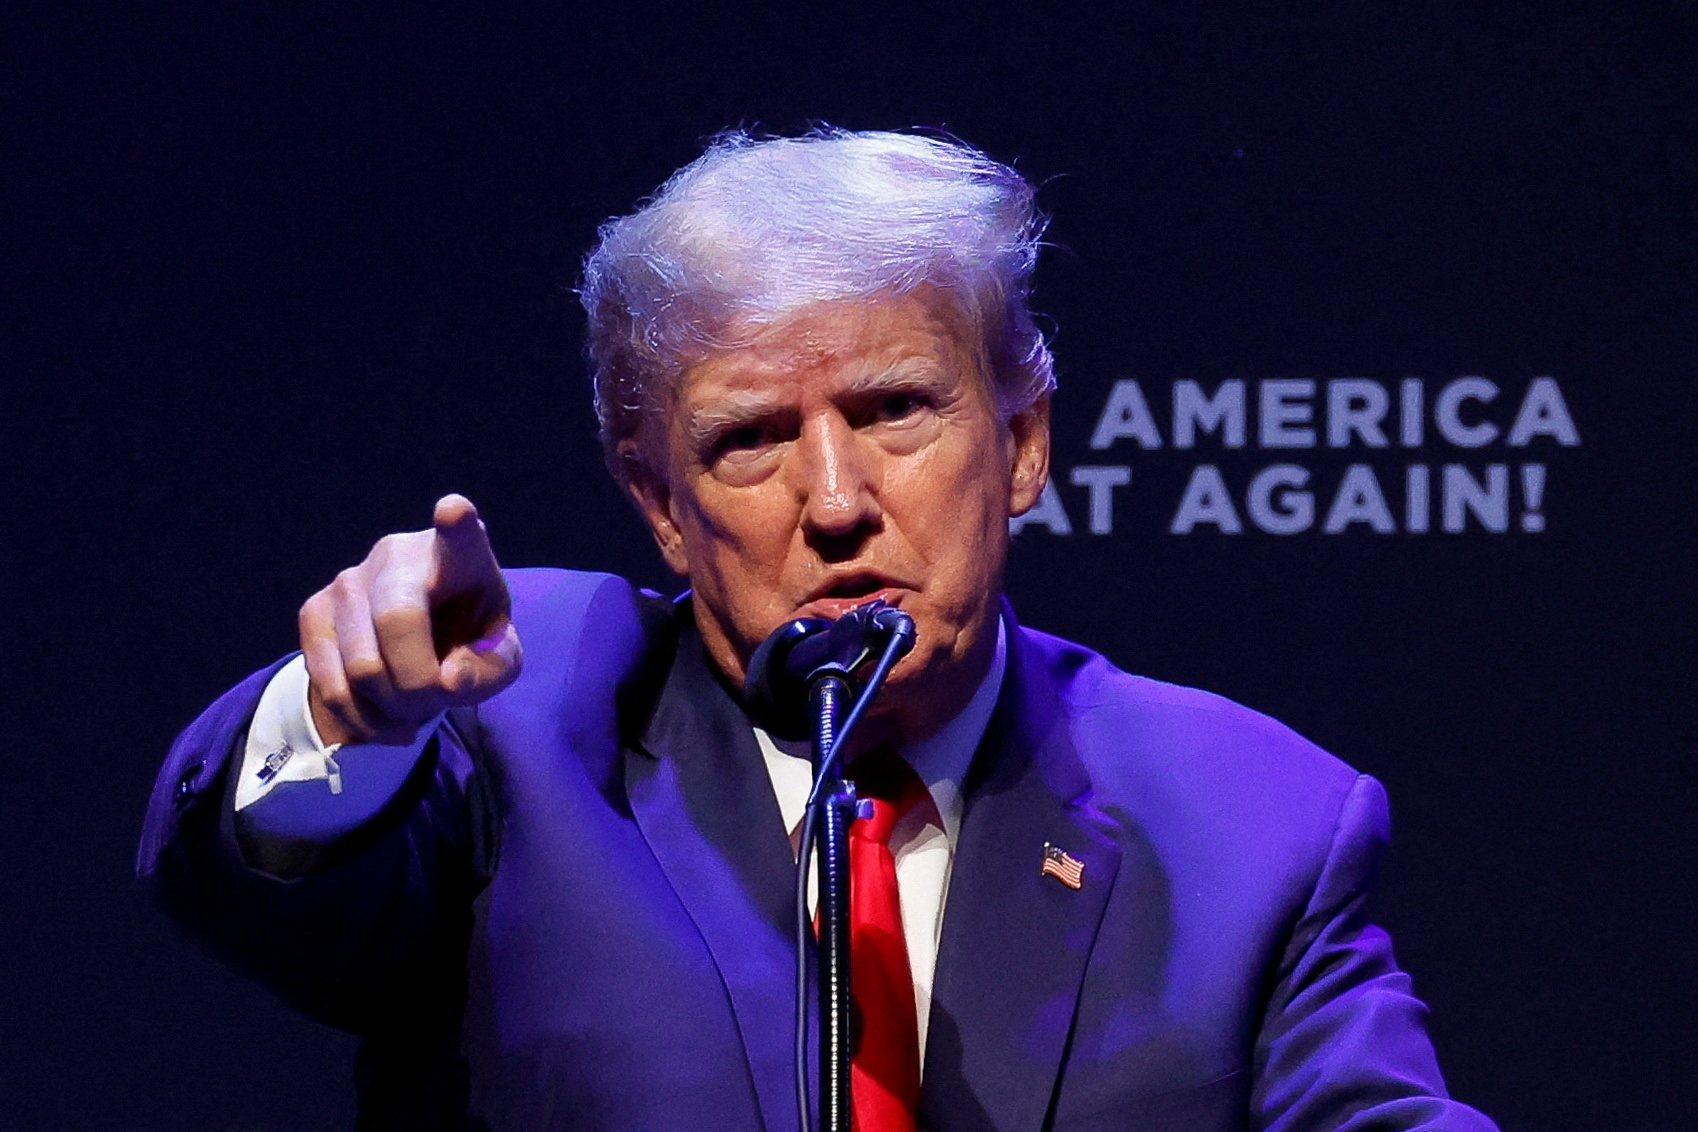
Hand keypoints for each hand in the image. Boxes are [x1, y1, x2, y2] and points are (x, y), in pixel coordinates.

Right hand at [298, 494, 522, 745]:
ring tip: (415, 709)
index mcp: (459, 554)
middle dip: (419, 683)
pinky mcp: (314, 611)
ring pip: (361, 667)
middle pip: (398, 623)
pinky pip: (329, 684)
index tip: (455, 511)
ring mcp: (349, 579)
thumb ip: (489, 669)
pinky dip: (363, 719)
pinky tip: (387, 719)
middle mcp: (398, 554)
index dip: (456, 523)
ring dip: (394, 709)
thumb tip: (448, 679)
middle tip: (437, 699)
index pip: (459, 533)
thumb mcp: (498, 660)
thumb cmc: (468, 642)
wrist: (418, 646)